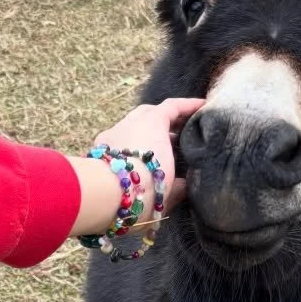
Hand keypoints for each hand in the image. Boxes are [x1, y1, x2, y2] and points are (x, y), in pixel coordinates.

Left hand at [66, 96, 204, 240]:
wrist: (104, 195)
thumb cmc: (143, 188)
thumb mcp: (168, 191)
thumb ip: (178, 186)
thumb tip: (184, 185)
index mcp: (152, 124)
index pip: (172, 107)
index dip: (189, 106)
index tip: (202, 106)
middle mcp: (131, 123)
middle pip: (149, 113)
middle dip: (165, 119)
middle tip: (179, 131)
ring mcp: (112, 134)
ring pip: (132, 127)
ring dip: (146, 135)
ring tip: (157, 150)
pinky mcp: (98, 149)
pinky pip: (119, 141)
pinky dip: (130, 148)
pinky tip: (135, 162)